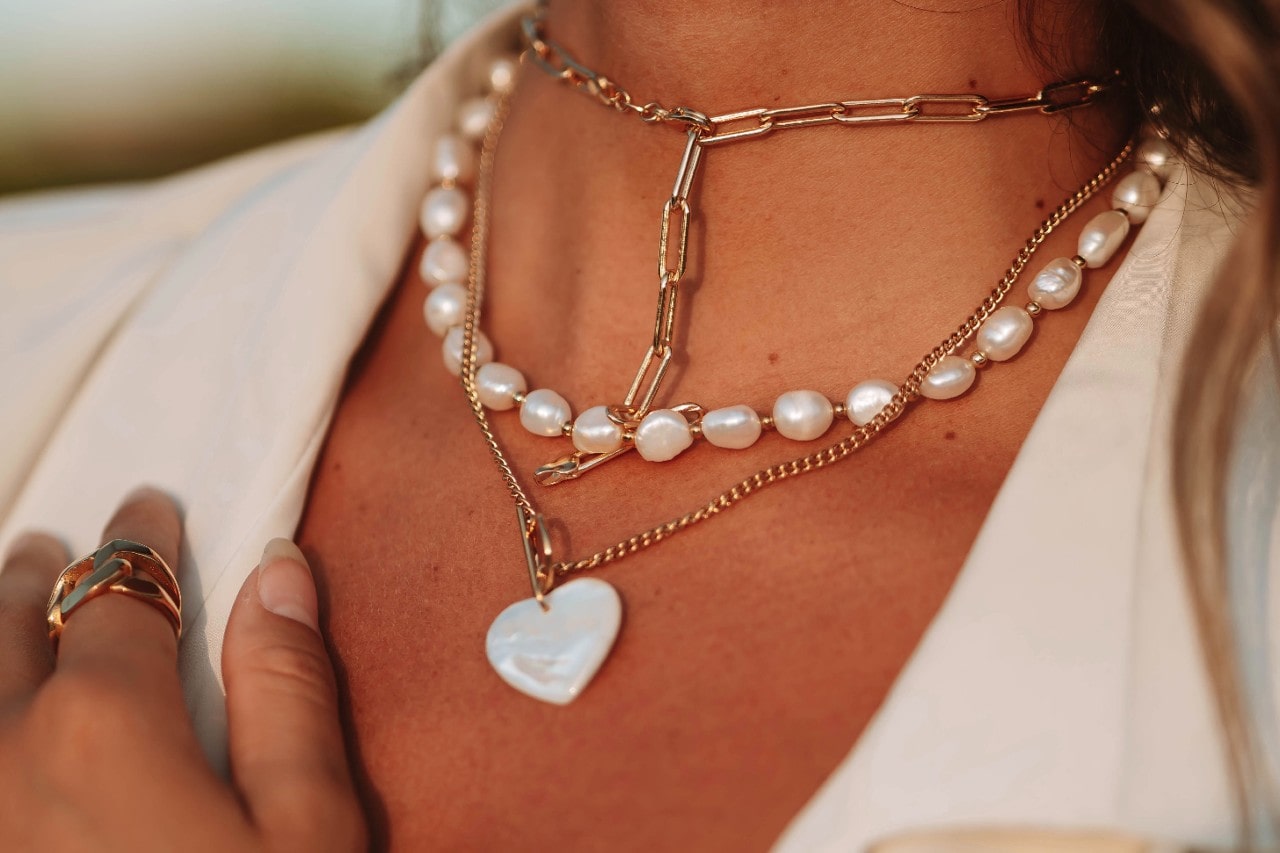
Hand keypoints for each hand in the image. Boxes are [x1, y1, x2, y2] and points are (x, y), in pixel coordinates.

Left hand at [0, 488, 364, 851]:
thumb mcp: (305, 826)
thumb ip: (287, 691)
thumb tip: (279, 573)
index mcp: (104, 727)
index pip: (122, 595)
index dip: (140, 541)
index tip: (147, 508)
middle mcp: (7, 757)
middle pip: (8, 629)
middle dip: (36, 580)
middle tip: (48, 549)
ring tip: (10, 612)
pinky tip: (8, 718)